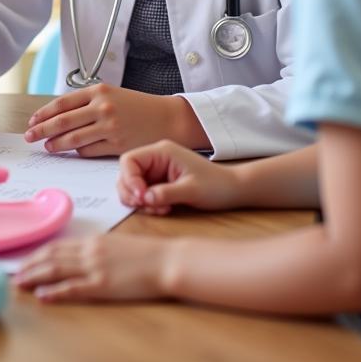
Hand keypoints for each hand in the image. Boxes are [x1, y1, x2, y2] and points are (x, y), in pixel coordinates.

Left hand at [15, 233, 169, 301]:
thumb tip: (81, 253)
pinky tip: (42, 295)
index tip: (24, 260)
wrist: (166, 260)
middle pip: (51, 257)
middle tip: (14, 273)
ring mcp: (95, 267)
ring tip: (19, 282)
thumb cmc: (146, 253)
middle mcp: (89, 251)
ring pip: (56, 270)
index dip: (38, 254)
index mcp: (93, 240)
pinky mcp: (103, 285)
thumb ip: (98, 248)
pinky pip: (73, 288)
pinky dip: (55, 292)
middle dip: (30, 265)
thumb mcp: (117, 244)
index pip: (57, 246)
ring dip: (34, 276)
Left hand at [23, 84, 204, 156]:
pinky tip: (72, 152)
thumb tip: (58, 116)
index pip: (62, 103)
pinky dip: (78, 152)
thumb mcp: (111, 95)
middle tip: (30, 137)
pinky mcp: (118, 145)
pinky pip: (89, 151)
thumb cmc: (137, 106)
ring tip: (47, 147)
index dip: (43, 114)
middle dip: (42, 130)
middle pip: (62, 121)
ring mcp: (110, 127)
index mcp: (98, 91)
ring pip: (73, 139)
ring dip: (57, 144)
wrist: (168, 118)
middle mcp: (102, 108)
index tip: (32, 121)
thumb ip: (86, 103)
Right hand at [118, 139, 240, 214]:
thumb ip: (166, 193)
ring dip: (140, 200)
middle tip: (147, 206)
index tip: (141, 198)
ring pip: (133, 185)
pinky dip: (147, 204)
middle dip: (132, 192)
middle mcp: (156, 159)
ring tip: (159, 209)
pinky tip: (162, 209)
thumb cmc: (216, 186)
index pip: (129, 160)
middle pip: (127, 173)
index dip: (129, 179)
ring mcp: (157, 171)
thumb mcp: (192, 190)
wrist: (233, 190)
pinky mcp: (160, 182)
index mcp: (161, 152)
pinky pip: (143, 193)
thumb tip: (144, 199)